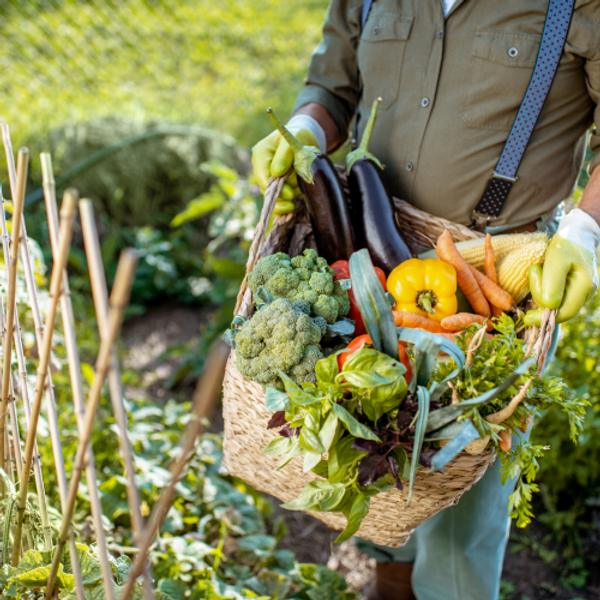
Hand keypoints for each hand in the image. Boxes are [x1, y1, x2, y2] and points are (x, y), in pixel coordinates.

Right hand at [251, 127, 317, 208]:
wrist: (303, 140)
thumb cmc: (296, 137)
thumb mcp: (291, 142)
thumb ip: (284, 156)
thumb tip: (277, 173)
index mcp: (261, 154)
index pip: (261, 176)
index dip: (273, 188)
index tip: (289, 194)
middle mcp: (262, 167)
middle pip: (268, 189)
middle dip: (284, 193)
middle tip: (295, 193)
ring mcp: (269, 177)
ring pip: (276, 195)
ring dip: (291, 192)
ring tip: (301, 182)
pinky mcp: (278, 185)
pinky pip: (282, 197)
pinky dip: (292, 196)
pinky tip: (298, 196)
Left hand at [524, 208, 599, 325]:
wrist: (575, 235)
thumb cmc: (566, 245)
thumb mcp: (556, 259)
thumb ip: (552, 282)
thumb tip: (549, 306)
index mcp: (584, 286)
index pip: (565, 313)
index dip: (545, 318)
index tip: (526, 318)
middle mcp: (585, 293)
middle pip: (557, 309)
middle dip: (539, 295)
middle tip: (534, 271)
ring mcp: (579, 293)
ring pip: (553, 303)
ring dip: (540, 289)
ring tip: (538, 269)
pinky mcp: (571, 290)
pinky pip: (554, 297)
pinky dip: (543, 289)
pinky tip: (542, 276)